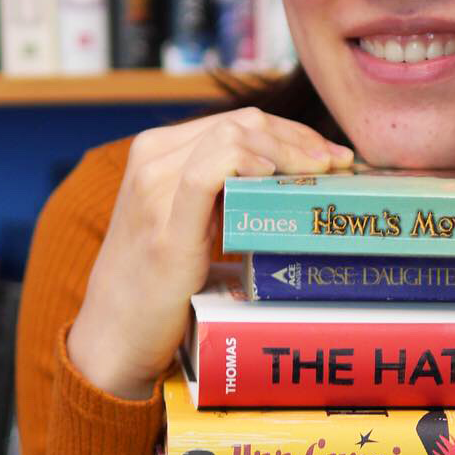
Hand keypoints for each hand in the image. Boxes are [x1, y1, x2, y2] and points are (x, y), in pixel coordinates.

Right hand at [68, 108, 353, 398]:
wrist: (115, 335)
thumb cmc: (159, 283)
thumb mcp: (190, 222)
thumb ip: (224, 194)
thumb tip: (293, 182)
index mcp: (158, 150)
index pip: (239, 120)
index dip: (294, 132)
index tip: (332, 156)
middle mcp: (152, 158)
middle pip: (243, 121)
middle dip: (301, 139)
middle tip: (340, 165)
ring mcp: (154, 188)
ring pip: (232, 135)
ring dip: (288, 151)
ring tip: (320, 174)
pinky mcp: (164, 225)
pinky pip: (207, 170)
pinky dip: (247, 163)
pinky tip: (273, 178)